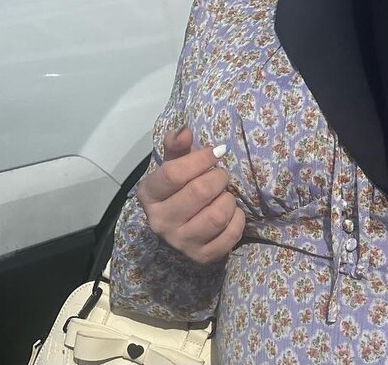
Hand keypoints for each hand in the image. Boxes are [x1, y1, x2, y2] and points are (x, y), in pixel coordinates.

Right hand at [136, 127, 244, 264]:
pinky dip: (238, 219)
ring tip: (222, 196)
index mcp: (149, 195)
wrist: (182, 226)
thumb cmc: (179, 188)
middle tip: (219, 177)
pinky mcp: (202, 257)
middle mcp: (160, 222)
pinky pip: (231, 233)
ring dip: (228, 199)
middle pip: (200, 191)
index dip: (201, 158)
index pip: (174, 173)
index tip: (215, 153)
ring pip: (218, 214)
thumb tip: (184, 130)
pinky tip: (229, 215)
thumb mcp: (174, 164)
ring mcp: (181, 243)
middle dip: (218, 178)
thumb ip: (177, 145)